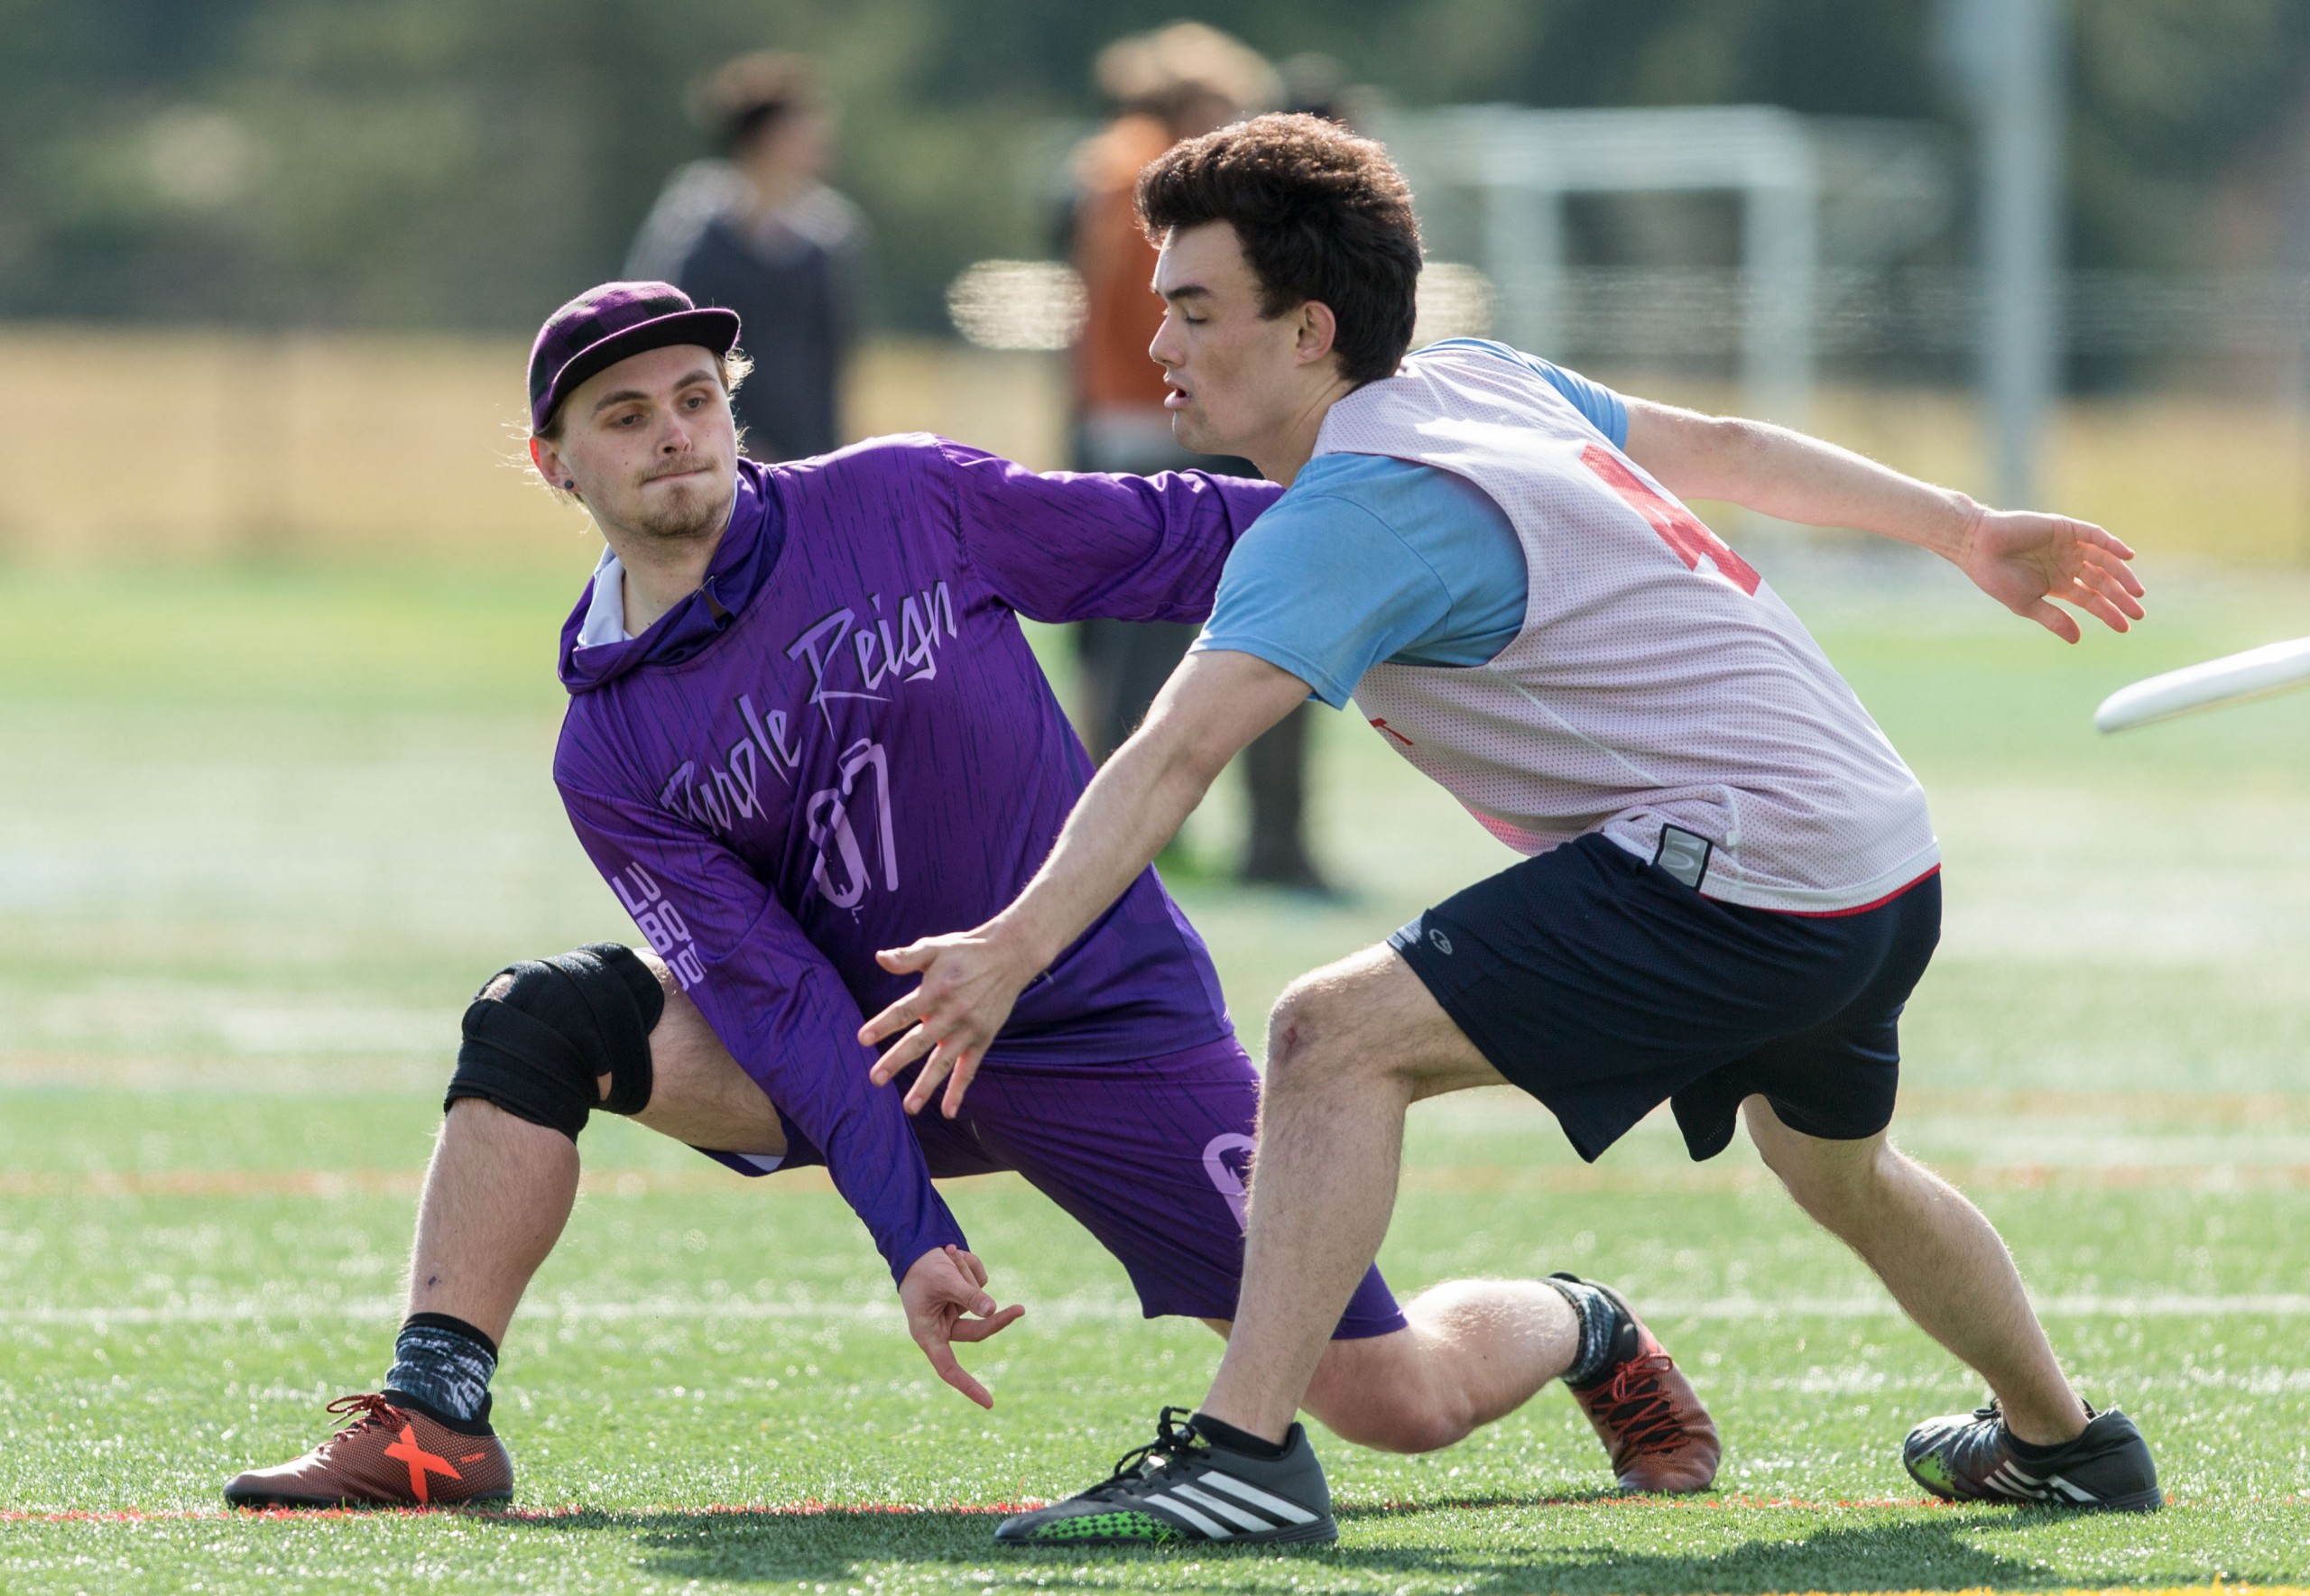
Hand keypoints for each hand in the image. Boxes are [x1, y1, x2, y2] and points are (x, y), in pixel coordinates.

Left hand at [859, 929, 1039, 1117]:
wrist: (1009, 956)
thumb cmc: (965, 951)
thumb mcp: (936, 948)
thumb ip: (907, 957)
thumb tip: (879, 958)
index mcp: (936, 990)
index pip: (904, 1011)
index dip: (883, 1024)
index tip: (862, 1039)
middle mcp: (952, 1013)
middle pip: (920, 1042)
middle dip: (896, 1061)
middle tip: (875, 1079)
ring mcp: (969, 1029)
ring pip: (943, 1062)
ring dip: (926, 1086)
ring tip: (909, 1107)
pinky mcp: (982, 1039)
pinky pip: (969, 1069)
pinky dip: (959, 1090)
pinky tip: (948, 1111)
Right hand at [897, 1244, 1024, 1408]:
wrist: (915, 1246)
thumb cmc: (923, 1268)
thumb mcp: (946, 1280)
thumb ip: (969, 1296)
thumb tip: (994, 1311)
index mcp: (928, 1334)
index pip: (949, 1369)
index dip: (968, 1386)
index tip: (989, 1403)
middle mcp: (941, 1328)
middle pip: (979, 1331)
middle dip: (998, 1319)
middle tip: (1020, 1309)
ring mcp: (954, 1313)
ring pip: (980, 1301)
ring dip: (968, 1274)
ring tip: (949, 1253)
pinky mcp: (964, 1298)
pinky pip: (981, 1285)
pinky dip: (970, 1267)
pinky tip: (953, 1254)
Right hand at [1951, 503, 2144, 642]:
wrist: (1978, 547)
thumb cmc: (1996, 577)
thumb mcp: (2027, 604)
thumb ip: (2054, 619)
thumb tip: (2078, 639)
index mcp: (2059, 584)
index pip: (2090, 599)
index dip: (2108, 613)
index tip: (2125, 627)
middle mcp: (2068, 564)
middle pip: (2102, 582)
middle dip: (2121, 597)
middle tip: (2138, 613)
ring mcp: (2068, 545)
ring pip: (2104, 560)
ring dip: (2122, 575)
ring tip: (2136, 592)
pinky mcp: (2065, 528)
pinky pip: (2095, 535)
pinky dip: (2112, 544)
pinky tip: (2127, 557)